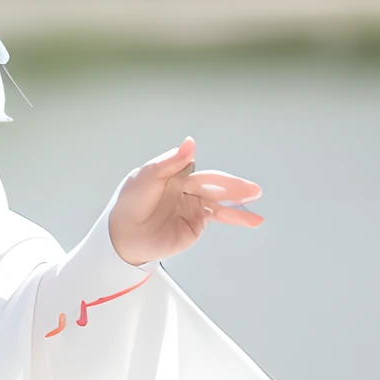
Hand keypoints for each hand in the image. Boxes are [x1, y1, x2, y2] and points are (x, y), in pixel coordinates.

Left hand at [108, 138, 262, 264]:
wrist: (122, 236)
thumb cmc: (129, 203)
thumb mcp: (146, 178)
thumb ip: (170, 162)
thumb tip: (190, 143)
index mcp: (176, 174)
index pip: (202, 173)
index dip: (217, 178)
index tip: (225, 181)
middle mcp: (187, 189)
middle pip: (215, 187)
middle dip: (235, 189)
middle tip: (253, 191)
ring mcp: (193, 207)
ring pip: (220, 203)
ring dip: (239, 207)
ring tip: (256, 211)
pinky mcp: (196, 224)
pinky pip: (218, 217)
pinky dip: (235, 218)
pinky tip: (251, 219)